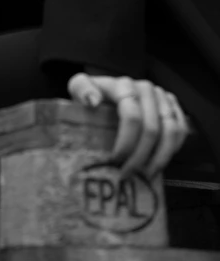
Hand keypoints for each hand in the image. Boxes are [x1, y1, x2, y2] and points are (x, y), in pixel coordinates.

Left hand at [67, 73, 190, 179]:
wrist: (107, 91)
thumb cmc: (92, 94)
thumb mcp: (79, 88)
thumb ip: (81, 89)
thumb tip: (93, 101)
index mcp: (124, 85)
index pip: (132, 117)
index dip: (126, 143)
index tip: (115, 161)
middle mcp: (146, 88)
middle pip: (151, 129)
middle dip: (140, 156)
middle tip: (127, 174)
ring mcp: (162, 96)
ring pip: (170, 132)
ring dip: (160, 158)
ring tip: (145, 175)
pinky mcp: (172, 105)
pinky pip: (180, 130)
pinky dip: (173, 149)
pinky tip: (159, 162)